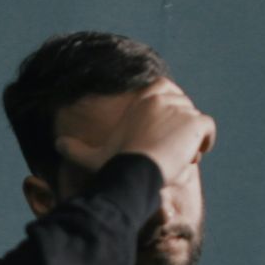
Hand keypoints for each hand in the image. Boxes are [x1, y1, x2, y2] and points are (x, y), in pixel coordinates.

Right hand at [54, 78, 216, 185]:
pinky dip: (205, 142)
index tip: (161, 135)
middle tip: (168, 152)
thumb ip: (75, 148)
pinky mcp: (196, 122)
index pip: (167, 93)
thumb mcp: (93, 155)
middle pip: (183, 109)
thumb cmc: (114, 163)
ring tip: (177, 159)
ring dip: (190, 140)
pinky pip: (208, 129)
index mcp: (144, 97)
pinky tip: (192, 156)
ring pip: (194, 122)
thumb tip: (56, 144)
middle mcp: (163, 96)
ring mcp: (181, 107)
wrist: (134, 170)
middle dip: (179, 129)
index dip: (167, 114)